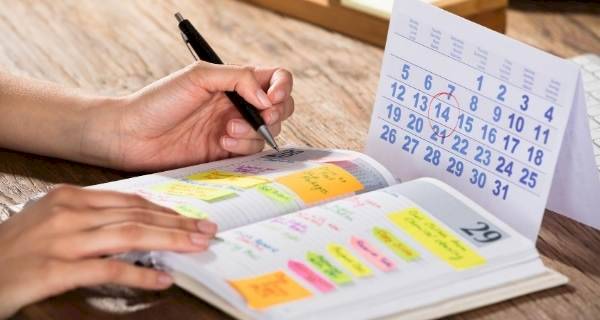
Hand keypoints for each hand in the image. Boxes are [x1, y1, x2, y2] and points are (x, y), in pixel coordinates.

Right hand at [0, 185, 216, 317]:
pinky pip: (108, 269)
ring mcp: (61, 241)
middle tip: (205, 230)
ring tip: (196, 247)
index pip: (129, 201)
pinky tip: (162, 279)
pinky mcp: (54, 270)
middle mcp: (67, 214)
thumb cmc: (14, 249)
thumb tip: (135, 224)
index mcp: (69, 198)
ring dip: (169, 241)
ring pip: (129, 235)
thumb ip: (90, 219)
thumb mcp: (50, 221)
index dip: (164, 210)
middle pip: (136, 215)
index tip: (189, 218)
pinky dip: (140, 274)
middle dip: (177, 224)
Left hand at [82, 62, 293, 170]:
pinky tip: (222, 142)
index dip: (282, 87)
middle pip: (280, 107)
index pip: (275, 78)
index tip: (272, 98)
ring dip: (253, 131)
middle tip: (261, 116)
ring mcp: (234, 129)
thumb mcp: (198, 76)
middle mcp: (238, 104)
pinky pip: (252, 152)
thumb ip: (237, 79)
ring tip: (227, 130)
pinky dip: (243, 147)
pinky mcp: (226, 153)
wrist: (133, 135)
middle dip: (275, 113)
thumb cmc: (159, 101)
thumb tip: (266, 98)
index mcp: (234, 81)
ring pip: (268, 132)